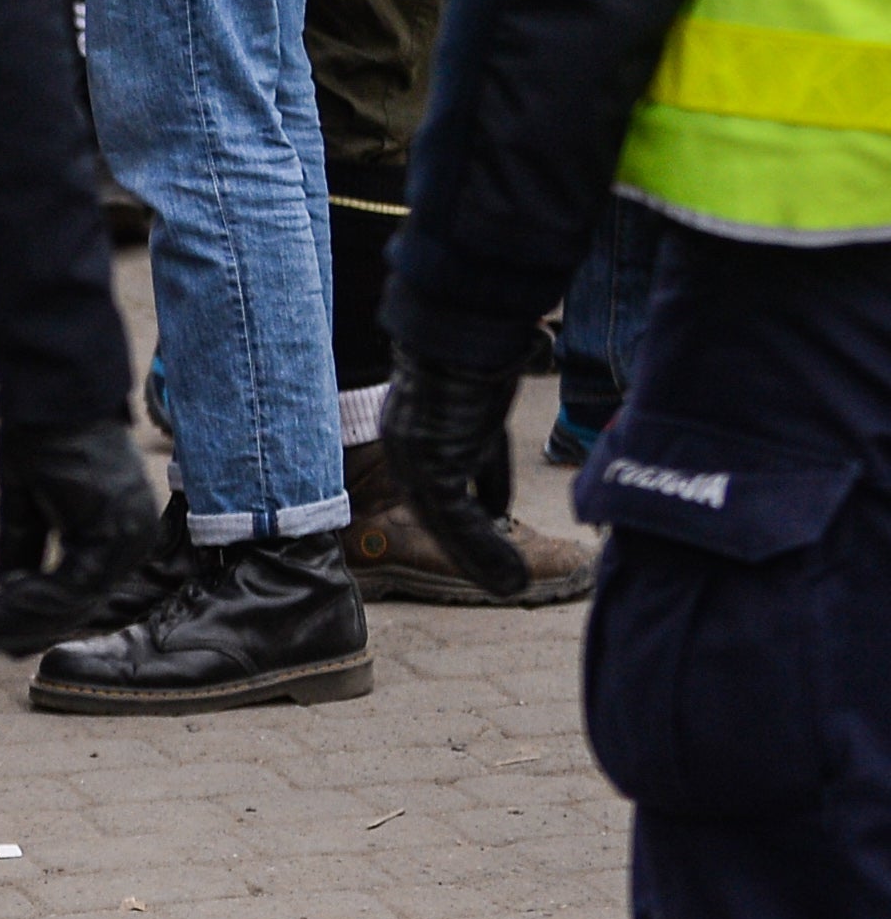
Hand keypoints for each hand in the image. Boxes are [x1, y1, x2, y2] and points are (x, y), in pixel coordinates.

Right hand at [0, 415, 166, 656]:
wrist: (55, 396)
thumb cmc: (42, 434)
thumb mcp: (26, 499)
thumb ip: (23, 544)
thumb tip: (9, 586)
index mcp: (116, 531)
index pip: (80, 592)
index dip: (37, 618)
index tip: (0, 635)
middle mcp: (131, 540)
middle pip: (80, 604)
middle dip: (27, 629)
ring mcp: (128, 538)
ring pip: (77, 600)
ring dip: (25, 616)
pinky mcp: (114, 532)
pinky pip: (75, 582)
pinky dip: (35, 596)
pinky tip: (0, 601)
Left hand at [384, 348, 532, 596]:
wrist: (463, 331)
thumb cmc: (477, 364)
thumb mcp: (481, 423)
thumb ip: (483, 465)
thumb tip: (495, 508)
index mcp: (410, 440)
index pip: (432, 496)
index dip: (462, 529)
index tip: (487, 554)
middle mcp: (404, 453)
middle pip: (436, 517)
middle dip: (470, 552)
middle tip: (503, 582)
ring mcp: (414, 459)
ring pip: (447, 526)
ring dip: (481, 560)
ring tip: (514, 588)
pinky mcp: (432, 463)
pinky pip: (458, 519)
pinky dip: (486, 550)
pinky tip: (511, 572)